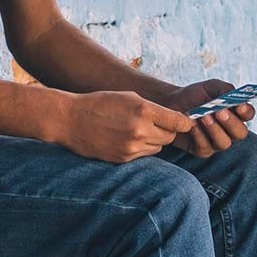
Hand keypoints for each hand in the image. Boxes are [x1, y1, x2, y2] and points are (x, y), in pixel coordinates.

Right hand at [58, 90, 193, 162]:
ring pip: (158, 147)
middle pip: (170, 137)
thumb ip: (153, 108)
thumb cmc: (102, 102)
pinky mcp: (123, 160)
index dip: (184, 123)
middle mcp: (140, 131)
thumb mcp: (130, 96)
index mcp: (144, 110)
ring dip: (154, 140)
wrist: (71, 119)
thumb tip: (175, 119)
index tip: (185, 122)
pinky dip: (141, 148)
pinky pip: (143, 155)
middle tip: (158, 123)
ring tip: (138, 129)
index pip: (178, 122)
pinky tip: (127, 137)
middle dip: (167, 130)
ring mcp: (131, 148)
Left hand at [162, 79, 253, 158]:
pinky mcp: (203, 150)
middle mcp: (229, 129)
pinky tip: (192, 124)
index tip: (239, 106)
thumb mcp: (210, 87)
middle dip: (231, 123)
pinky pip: (206, 148)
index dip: (246, 111)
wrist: (172, 104)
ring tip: (203, 117)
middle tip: (220, 112)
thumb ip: (225, 89)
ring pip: (224, 143)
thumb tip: (235, 95)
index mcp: (235, 112)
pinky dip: (199, 135)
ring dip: (214, 130)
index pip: (248, 114)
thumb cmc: (195, 95)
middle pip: (240, 133)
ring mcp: (217, 141)